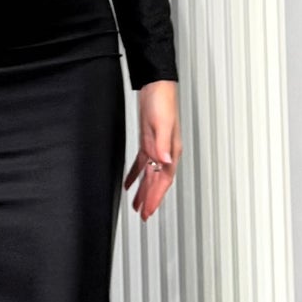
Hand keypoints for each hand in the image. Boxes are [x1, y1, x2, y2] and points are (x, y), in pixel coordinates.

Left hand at [125, 80, 180, 220]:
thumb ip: (162, 144)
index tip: (149, 212)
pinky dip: (135, 175)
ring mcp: (157, 148)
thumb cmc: (163, 101)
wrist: (156, 85)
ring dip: (143, 191)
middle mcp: (165, 153)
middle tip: (143, 215)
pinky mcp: (148, 142)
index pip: (163, 181)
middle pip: (157, 182)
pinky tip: (130, 183)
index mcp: (171, 151)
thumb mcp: (162, 124)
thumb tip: (163, 162)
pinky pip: (141, 164)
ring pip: (149, 175)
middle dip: (150, 200)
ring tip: (137, 205)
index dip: (156, 197)